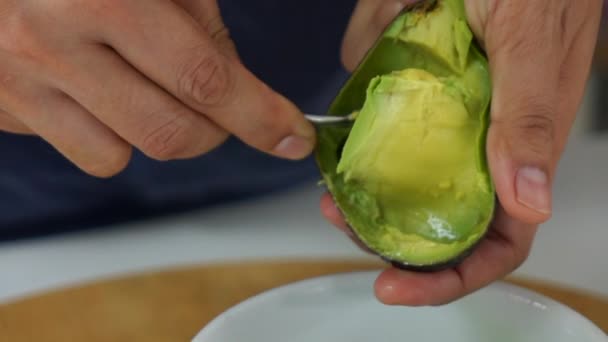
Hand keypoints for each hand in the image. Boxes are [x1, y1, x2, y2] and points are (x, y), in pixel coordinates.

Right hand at [0, 0, 314, 176]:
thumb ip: (204, 31)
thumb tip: (247, 100)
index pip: (204, 78)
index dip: (260, 116)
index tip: (293, 136)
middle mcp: (52, 41)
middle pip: (171, 133)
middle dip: (215, 130)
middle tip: (220, 106)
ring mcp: (20, 81)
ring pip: (127, 154)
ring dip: (162, 131)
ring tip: (149, 86)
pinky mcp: (5, 109)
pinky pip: (88, 155)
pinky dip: (114, 137)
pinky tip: (105, 97)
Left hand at [323, 0, 602, 305]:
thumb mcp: (530, 43)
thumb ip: (531, 116)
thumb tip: (531, 202)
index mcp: (520, 146)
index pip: (495, 237)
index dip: (451, 274)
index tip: (395, 284)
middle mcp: (484, 139)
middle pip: (438, 213)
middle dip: (389, 233)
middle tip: (342, 221)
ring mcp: (451, 114)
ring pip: (407, 171)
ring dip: (368, 188)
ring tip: (332, 190)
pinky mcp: (423, 83)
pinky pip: (389, 117)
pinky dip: (362, 130)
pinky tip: (342, 129)